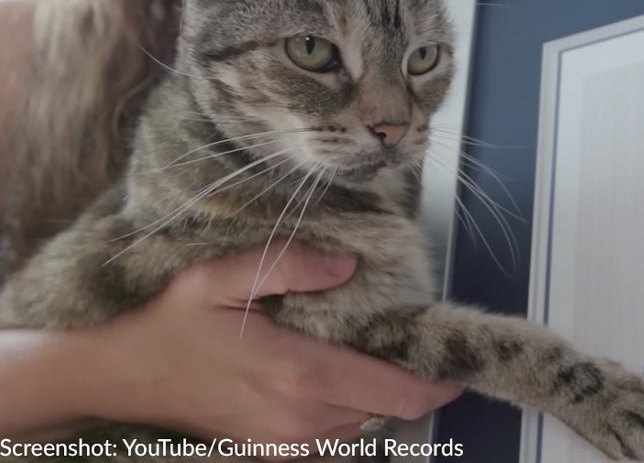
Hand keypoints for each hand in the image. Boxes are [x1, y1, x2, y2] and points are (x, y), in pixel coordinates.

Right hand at [82, 241, 461, 447]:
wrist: (118, 377)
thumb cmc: (170, 322)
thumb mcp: (222, 276)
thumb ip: (291, 265)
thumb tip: (350, 265)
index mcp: (300, 376)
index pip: (398, 392)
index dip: (438, 381)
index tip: (460, 362)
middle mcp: (302, 421)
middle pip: (389, 412)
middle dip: (412, 382)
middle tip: (414, 341)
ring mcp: (286, 446)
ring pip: (365, 427)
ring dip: (380, 397)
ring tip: (375, 354)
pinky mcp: (272, 454)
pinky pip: (335, 440)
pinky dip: (351, 412)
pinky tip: (336, 379)